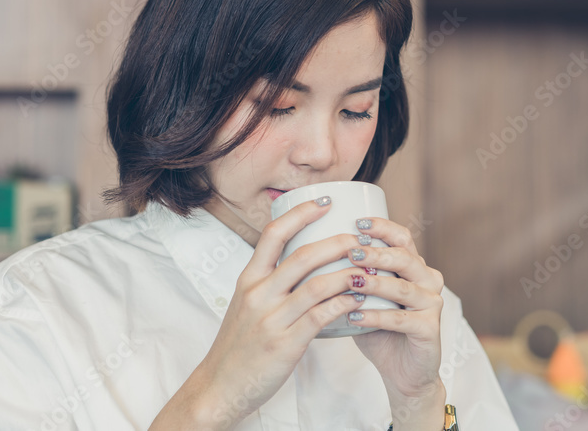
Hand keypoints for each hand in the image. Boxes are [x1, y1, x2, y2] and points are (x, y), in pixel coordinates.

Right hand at [195, 197, 368, 428]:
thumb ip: (270, 283)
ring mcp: (271, 319)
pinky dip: (343, 304)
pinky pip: (321, 316)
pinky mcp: (285, 344)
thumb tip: (304, 261)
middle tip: (359, 237)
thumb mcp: (246, 305)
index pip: (273, 234)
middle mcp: (258, 294)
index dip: (300, 213)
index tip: (324, 201)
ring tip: (368, 269)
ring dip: (348, 274)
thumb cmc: (238, 346)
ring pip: (317, 285)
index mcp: (248, 279)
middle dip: (336, 242)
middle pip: (302, 255)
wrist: (220, 386)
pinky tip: (358, 300)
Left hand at [346, 215, 445, 405]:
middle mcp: (428, 279)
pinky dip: (375, 316)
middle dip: (376, 253)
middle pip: (404, 257)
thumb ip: (350, 274)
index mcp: (413, 266)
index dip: (381, 227)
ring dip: (375, 283)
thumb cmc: (377, 328)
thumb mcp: (364, 296)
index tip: (356, 222)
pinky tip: (353, 316)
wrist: (402, 372)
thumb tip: (310, 251)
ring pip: (403, 287)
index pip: (401, 237)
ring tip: (350, 281)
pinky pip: (400, 319)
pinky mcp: (430, 329)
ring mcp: (432, 304)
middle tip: (351, 252)